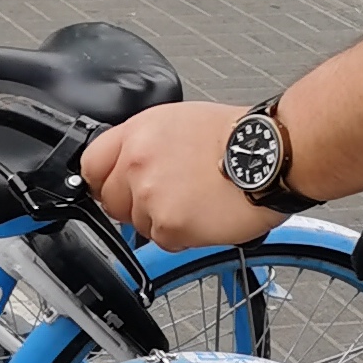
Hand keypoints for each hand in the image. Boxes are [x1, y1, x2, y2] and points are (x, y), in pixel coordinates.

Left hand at [82, 103, 283, 248]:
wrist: (271, 153)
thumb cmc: (239, 136)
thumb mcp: (179, 122)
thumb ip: (146, 146)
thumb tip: (126, 170)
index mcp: (138, 132)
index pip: (91, 164)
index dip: (104, 181)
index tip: (116, 189)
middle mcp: (137, 161)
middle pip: (111, 201)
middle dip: (135, 206)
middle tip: (170, 198)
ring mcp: (150, 194)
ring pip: (139, 224)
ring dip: (164, 221)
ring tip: (197, 202)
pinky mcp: (169, 224)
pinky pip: (164, 241)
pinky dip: (184, 236)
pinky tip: (206, 215)